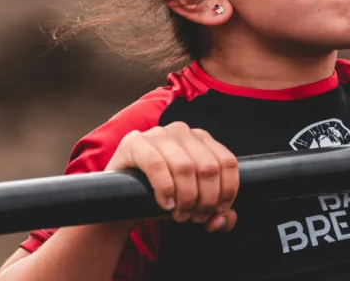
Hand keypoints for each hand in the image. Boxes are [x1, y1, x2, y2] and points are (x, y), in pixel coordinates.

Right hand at [106, 122, 238, 231]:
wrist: (123, 198)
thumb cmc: (164, 196)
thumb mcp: (195, 204)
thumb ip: (216, 213)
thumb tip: (223, 219)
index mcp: (201, 138)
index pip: (227, 162)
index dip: (227, 190)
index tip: (218, 210)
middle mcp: (181, 131)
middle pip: (208, 167)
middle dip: (205, 199)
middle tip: (195, 216)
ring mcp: (158, 133)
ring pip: (185, 167)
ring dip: (186, 198)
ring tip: (179, 214)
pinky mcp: (134, 142)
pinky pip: (157, 164)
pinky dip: (165, 189)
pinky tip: (165, 204)